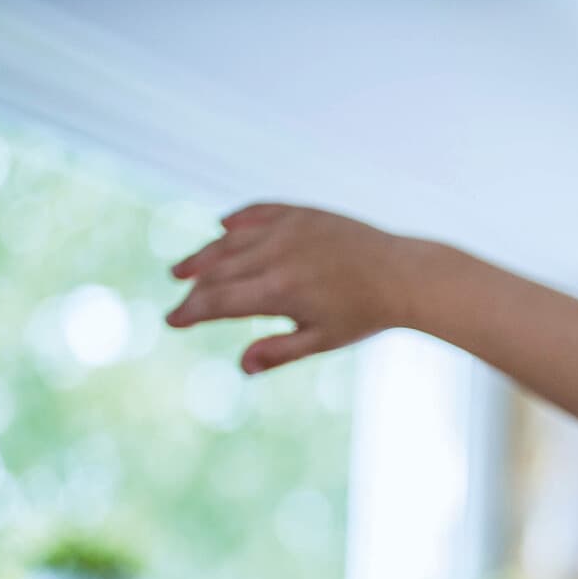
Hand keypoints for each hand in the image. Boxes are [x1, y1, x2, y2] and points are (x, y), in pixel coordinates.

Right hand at [168, 203, 423, 373]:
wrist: (404, 276)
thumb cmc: (365, 315)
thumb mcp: (322, 340)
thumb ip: (279, 351)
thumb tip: (242, 366)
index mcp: (278, 290)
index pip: (218, 301)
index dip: (191, 311)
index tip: (173, 320)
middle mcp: (276, 254)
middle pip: (217, 270)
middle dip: (194, 288)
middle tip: (180, 300)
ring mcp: (288, 228)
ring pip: (231, 240)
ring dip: (205, 255)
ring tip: (184, 269)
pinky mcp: (302, 212)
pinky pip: (258, 212)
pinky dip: (237, 221)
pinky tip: (222, 229)